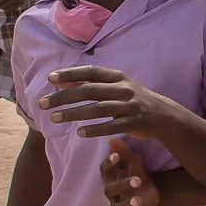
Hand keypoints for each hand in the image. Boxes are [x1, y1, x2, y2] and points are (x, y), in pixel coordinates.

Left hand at [40, 66, 180, 140]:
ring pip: (98, 109)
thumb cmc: (133, 100)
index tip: (50, 78)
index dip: (71, 74)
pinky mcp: (134, 122)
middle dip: (64, 96)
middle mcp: (123, 89)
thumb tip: (60, 81)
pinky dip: (95, 129)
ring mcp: (129, 106)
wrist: (164, 116)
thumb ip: (89, 84)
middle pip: (90, 91)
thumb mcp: (114, 88)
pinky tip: (79, 133)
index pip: (91, 72)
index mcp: (118, 77)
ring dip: (74, 114)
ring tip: (54, 118)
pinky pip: (112, 126)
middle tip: (42, 103)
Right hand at [102, 138, 161, 205]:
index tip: (115, 156)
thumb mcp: (133, 160)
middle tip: (137, 180)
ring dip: (127, 205)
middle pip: (110, 191)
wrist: (150, 188)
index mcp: (111, 177)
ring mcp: (119, 205)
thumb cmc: (136, 171)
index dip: (108, 164)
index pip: (105, 171)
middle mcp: (112, 193)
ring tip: (139, 199)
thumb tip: (111, 138)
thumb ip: (123, 151)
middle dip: (122, 185)